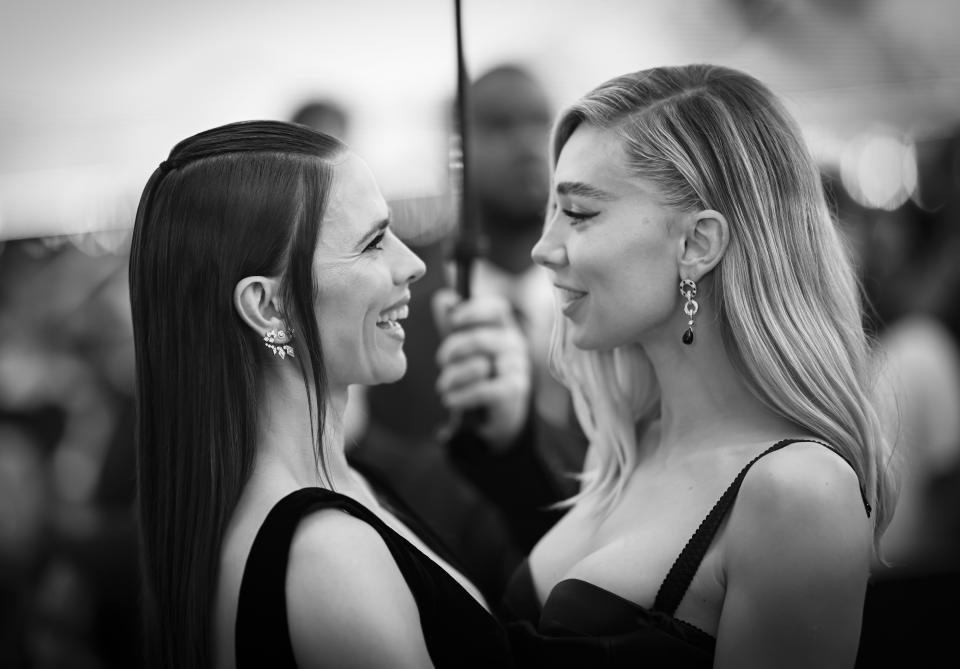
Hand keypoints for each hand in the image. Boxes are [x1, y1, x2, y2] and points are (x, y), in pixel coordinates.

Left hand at [432, 288, 530, 449]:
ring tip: (443, 387)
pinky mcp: (514, 391)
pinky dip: (461, 396)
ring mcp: (517, 368)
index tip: (453, 320)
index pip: (497, 309)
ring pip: (479, 365)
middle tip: (440, 361)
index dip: (474, 311)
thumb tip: (444, 298)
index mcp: (504, 329)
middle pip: (481, 338)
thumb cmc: (479, 376)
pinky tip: (450, 400)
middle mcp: (515, 345)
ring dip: (453, 377)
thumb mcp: (465, 349)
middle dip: (453, 349)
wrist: (495, 416)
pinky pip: (483, 390)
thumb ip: (454, 325)